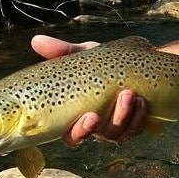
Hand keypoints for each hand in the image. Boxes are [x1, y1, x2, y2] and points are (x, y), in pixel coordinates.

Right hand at [31, 34, 147, 145]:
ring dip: (124, 116)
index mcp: (77, 115)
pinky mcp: (134, 124)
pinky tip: (142, 101)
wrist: (135, 61)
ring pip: (118, 133)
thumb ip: (62, 51)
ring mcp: (116, 127)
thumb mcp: (83, 56)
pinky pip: (136, 128)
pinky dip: (139, 116)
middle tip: (106, 110)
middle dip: (102, 126)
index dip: (79, 133)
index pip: (71, 136)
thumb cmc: (103, 63)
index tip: (91, 117)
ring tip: (130, 95)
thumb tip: (36, 40)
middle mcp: (96, 126)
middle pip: (96, 136)